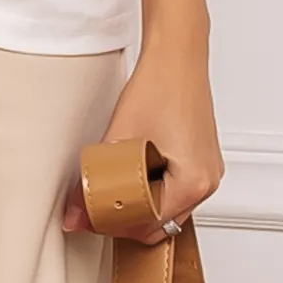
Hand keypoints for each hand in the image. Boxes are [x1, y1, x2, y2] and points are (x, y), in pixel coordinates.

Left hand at [62, 37, 221, 237]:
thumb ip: (95, 182)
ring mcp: (207, 172)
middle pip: (159, 223)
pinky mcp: (201, 161)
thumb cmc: (159, 87)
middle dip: (124, 217)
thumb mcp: (119, 139)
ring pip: (166, 208)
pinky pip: (174, 190)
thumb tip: (75, 212)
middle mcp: (207, 183)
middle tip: (93, 204)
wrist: (177, 56)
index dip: (112, 224)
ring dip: (137, 203)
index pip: (147, 226)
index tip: (88, 216)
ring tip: (110, 184)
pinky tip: (130, 171)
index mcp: (193, 183)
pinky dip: (151, 188)